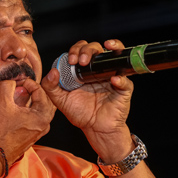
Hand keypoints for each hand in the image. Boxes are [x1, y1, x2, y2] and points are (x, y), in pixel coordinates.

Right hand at [0, 78, 55, 166]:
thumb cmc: (1, 134)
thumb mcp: (1, 105)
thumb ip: (7, 87)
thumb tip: (11, 81)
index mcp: (42, 116)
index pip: (41, 91)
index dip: (29, 83)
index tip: (18, 82)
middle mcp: (45, 124)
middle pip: (45, 100)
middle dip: (34, 91)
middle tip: (22, 87)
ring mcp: (40, 130)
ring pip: (42, 108)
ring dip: (33, 99)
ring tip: (21, 95)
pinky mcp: (34, 134)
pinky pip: (37, 116)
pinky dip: (31, 109)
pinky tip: (20, 107)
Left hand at [41, 39, 134, 161]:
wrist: (95, 128)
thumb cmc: (80, 113)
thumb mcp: (60, 100)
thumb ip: (51, 86)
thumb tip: (53, 71)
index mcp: (84, 70)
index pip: (81, 50)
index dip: (75, 50)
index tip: (71, 60)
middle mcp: (98, 70)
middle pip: (96, 48)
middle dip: (87, 50)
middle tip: (81, 61)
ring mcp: (112, 77)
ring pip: (116, 55)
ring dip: (110, 49)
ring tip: (98, 54)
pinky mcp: (124, 89)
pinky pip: (126, 81)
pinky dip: (121, 79)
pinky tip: (114, 80)